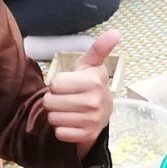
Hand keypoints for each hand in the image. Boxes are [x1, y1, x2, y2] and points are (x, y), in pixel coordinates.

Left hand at [44, 30, 117, 144]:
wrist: (103, 114)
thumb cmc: (90, 85)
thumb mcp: (91, 65)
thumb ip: (99, 49)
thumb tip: (116, 31)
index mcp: (94, 81)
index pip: (54, 84)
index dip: (57, 84)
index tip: (68, 85)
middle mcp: (94, 101)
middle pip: (50, 102)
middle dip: (53, 100)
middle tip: (66, 98)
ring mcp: (91, 121)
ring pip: (53, 118)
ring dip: (57, 114)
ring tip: (69, 110)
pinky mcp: (87, 136)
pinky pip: (59, 132)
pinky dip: (62, 129)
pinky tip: (72, 122)